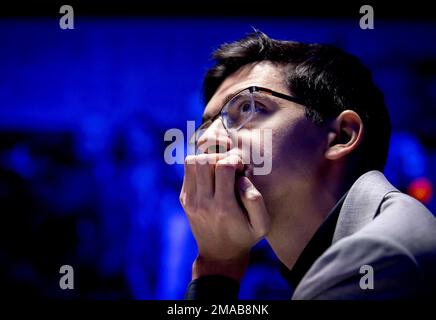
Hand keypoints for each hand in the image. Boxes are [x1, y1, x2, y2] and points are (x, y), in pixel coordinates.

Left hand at [179, 152, 270, 281]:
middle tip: (229, 166)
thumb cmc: (245, 237)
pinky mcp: (184, 199)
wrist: (219, 255)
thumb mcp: (261, 225)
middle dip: (219, 156)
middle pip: (204, 161)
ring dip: (207, 159)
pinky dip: (199, 167)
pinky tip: (211, 175)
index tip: (241, 168)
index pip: (223, 167)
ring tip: (218, 168)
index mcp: (224, 208)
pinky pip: (188, 170)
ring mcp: (190, 200)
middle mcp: (203, 203)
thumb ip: (256, 200)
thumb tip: (242, 178)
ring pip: (192, 162)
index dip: (235, 160)